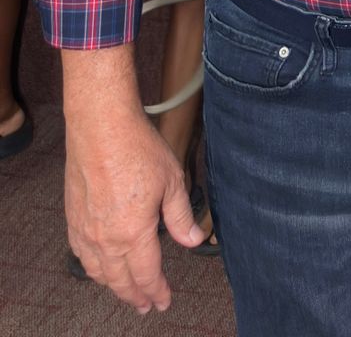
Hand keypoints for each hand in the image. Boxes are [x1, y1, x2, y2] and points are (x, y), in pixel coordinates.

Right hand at [65, 107, 205, 311]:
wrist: (101, 128)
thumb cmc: (138, 150)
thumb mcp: (172, 181)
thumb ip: (180, 216)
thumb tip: (193, 240)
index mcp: (134, 234)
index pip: (147, 275)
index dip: (156, 291)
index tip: (163, 301)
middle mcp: (106, 239)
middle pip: (120, 281)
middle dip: (135, 296)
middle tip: (145, 305)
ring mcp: (86, 230)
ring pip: (98, 272)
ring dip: (113, 286)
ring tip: (125, 292)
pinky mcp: (72, 218)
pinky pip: (81, 255)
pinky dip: (92, 268)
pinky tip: (98, 266)